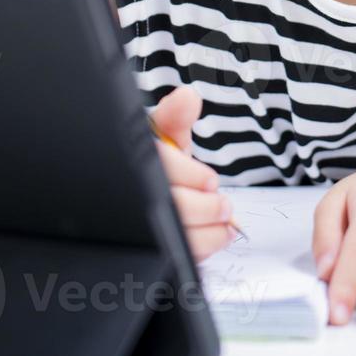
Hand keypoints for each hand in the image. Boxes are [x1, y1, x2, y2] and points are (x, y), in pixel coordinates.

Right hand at [150, 85, 233, 260]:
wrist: (154, 190)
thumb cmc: (160, 163)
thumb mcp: (166, 137)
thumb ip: (176, 117)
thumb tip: (187, 98)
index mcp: (135, 161)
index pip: (159, 166)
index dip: (188, 175)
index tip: (210, 179)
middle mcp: (131, 196)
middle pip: (170, 208)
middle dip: (205, 207)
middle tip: (222, 203)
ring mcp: (138, 227)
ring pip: (175, 239)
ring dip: (209, 232)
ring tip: (224, 221)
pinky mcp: (151, 250)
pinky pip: (179, 257)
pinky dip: (205, 247)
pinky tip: (217, 235)